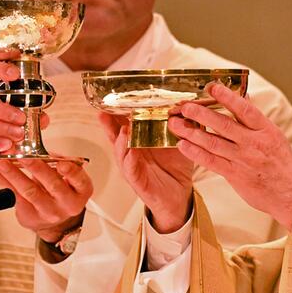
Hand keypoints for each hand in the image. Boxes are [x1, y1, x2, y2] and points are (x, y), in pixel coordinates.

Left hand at [0, 157, 92, 242]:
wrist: (53, 220)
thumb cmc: (60, 192)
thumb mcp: (67, 178)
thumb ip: (57, 162)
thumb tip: (36, 148)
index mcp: (81, 191)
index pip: (80, 180)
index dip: (71, 172)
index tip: (62, 164)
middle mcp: (68, 204)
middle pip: (53, 185)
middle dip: (37, 168)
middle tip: (24, 156)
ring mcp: (49, 212)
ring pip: (30, 192)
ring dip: (14, 175)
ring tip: (2, 163)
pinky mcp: (30, 215)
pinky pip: (15, 197)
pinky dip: (3, 183)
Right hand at [100, 113, 193, 232]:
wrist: (179, 196)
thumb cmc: (175, 167)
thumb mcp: (177, 142)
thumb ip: (179, 125)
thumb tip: (187, 103)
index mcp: (139, 140)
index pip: (125, 122)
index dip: (117, 110)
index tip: (114, 96)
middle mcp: (131, 152)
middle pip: (116, 134)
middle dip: (109, 122)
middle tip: (105, 109)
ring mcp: (132, 167)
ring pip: (120, 151)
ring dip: (120, 140)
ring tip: (123, 129)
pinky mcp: (137, 181)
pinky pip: (130, 169)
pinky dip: (130, 160)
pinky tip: (131, 151)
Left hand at [168, 84, 291, 230]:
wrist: (290, 194)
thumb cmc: (281, 163)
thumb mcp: (274, 136)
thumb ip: (255, 119)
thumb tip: (242, 96)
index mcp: (266, 130)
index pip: (245, 109)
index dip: (228, 97)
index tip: (212, 87)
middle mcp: (254, 143)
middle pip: (224, 125)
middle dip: (201, 114)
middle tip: (184, 106)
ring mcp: (243, 160)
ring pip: (213, 143)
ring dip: (192, 132)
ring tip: (176, 124)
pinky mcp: (234, 175)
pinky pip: (211, 162)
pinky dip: (195, 153)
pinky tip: (182, 145)